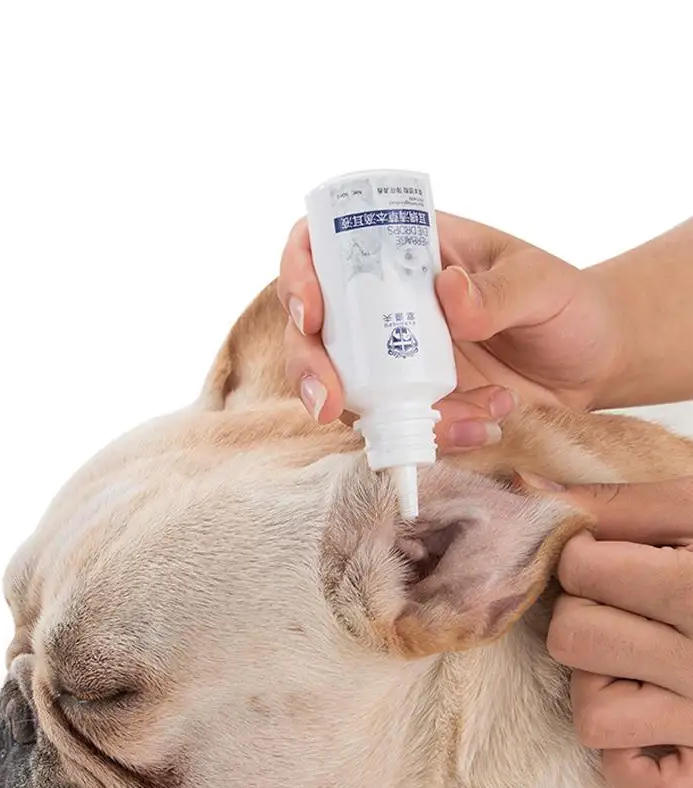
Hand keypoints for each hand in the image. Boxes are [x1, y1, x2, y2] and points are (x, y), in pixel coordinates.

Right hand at [277, 213, 621, 452]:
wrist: (593, 365)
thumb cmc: (568, 305)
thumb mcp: (544, 285)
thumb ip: (500, 290)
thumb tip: (447, 294)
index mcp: (404, 251)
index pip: (323, 247)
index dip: (298, 275)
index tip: (312, 313)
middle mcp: (383, 304)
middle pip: (312, 330)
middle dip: (309, 369)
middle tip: (332, 404)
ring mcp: (390, 357)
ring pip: (343, 388)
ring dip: (384, 416)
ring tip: (468, 417)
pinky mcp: (408, 403)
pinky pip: (391, 427)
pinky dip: (429, 436)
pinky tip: (484, 425)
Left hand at [541, 478, 692, 787]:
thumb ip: (623, 504)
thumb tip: (528, 495)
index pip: (578, 569)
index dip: (586, 555)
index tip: (618, 557)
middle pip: (571, 638)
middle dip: (586, 613)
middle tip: (631, 606)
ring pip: (590, 715)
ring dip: (601, 683)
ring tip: (645, 657)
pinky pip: (636, 781)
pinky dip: (631, 754)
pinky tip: (655, 713)